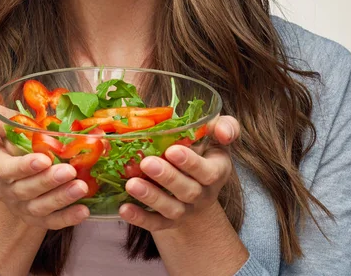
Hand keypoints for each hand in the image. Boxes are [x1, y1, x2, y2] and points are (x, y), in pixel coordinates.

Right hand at [0, 106, 90, 228]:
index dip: (24, 167)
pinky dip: (66, 218)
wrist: (13, 156)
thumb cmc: (5, 133)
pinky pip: (49, 222)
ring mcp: (18, 205)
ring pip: (38, 208)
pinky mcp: (34, 216)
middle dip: (48, 182)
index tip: (44, 159)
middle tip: (69, 171)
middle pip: (24, 190)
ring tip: (81, 187)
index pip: (4, 170)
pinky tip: (83, 211)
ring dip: (60, 199)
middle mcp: (2, 190)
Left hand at [118, 115, 239, 230]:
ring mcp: (186, 211)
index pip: (208, 172)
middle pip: (187, 191)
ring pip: (170, 209)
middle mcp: (203, 194)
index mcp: (216, 171)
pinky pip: (155, 224)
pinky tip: (124, 208)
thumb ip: (226, 127)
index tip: (172, 150)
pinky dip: (140, 218)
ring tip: (131, 184)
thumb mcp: (216, 137)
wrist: (199, 188)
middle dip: (167, 177)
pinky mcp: (168, 222)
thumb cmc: (204, 153)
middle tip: (147, 163)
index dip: (191, 163)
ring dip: (151, 197)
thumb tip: (223, 131)